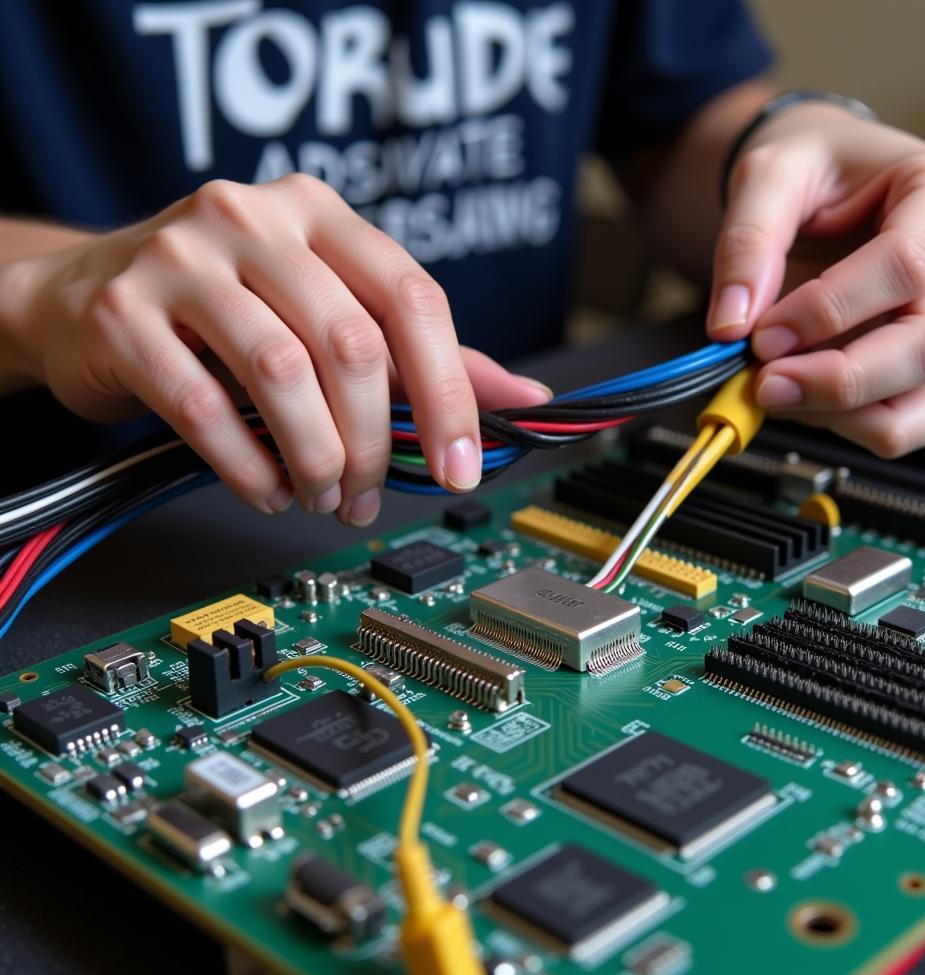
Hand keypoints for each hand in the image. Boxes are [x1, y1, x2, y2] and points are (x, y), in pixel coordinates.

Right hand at [1, 174, 549, 524]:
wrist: (82, 298)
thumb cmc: (225, 312)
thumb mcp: (327, 313)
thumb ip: (421, 356)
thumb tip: (524, 399)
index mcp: (320, 213)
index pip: (412, 299)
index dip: (449, 393)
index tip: (462, 465)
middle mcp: (252, 218)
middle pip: (351, 345)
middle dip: (375, 442)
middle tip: (369, 494)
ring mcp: (180, 258)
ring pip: (282, 374)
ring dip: (315, 459)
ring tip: (319, 494)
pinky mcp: (122, 313)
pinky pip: (203, 407)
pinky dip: (248, 467)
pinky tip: (265, 490)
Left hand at [705, 102, 924, 455]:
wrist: (827, 186)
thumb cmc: (814, 169)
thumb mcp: (769, 174)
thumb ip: (746, 243)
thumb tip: (730, 326)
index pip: (907, 266)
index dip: (829, 312)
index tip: (761, 334)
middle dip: (838, 379)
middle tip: (762, 383)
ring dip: (847, 414)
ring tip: (778, 393)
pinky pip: (918, 422)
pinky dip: (856, 428)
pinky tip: (805, 402)